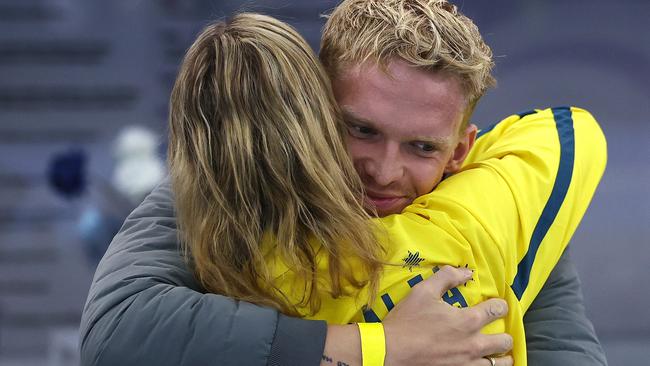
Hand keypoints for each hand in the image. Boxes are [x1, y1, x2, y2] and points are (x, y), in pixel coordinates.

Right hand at [383, 265, 512, 365]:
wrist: (390, 351)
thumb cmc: (407, 320)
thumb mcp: (424, 291)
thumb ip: (447, 277)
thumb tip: (467, 272)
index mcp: (468, 320)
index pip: (497, 310)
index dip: (501, 305)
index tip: (498, 306)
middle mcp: (473, 344)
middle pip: (505, 341)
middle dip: (505, 335)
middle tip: (499, 332)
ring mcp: (467, 363)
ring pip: (501, 364)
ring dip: (502, 357)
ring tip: (498, 354)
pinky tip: (481, 364)